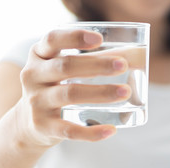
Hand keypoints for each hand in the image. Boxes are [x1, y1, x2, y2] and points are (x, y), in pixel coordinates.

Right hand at [15, 29, 131, 147]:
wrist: (30, 121)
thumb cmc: (57, 84)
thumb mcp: (64, 66)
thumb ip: (94, 58)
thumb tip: (140, 56)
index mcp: (40, 54)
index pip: (53, 39)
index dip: (75, 37)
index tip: (99, 40)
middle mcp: (33, 75)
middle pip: (65, 66)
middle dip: (97, 65)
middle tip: (123, 65)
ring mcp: (36, 101)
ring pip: (70, 94)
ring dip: (100, 93)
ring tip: (125, 92)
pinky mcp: (43, 126)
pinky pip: (68, 130)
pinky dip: (91, 132)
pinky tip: (111, 130)